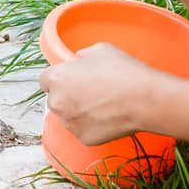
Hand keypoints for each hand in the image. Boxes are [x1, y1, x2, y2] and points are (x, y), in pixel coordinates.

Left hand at [37, 42, 165, 145]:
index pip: (45, 80)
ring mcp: (69, 123)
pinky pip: (82, 130)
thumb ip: (82, 55)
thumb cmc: (122, 71)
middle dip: (67, 96)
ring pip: (68, 117)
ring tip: (102, 104)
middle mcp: (57, 102)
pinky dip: (91, 125)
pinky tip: (108, 116)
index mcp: (56, 78)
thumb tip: (79, 61)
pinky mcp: (83, 138)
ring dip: (78, 112)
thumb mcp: (99, 50)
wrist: (143, 99)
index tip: (71, 78)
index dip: (59, 78)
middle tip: (90, 91)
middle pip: (55, 99)